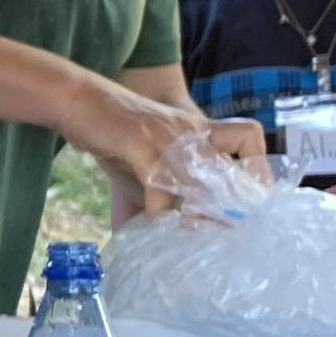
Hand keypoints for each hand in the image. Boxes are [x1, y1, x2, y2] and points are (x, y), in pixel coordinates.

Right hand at [73, 82, 265, 218]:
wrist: (77, 98)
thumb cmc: (112, 131)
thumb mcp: (148, 158)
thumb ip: (166, 187)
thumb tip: (174, 228)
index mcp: (197, 129)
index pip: (249, 136)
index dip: (258, 167)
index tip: (253, 200)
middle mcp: (190, 131)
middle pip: (230, 168)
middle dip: (232, 206)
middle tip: (228, 233)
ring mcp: (168, 137)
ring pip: (201, 181)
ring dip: (200, 215)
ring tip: (193, 238)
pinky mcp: (142, 144)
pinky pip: (160, 186)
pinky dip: (159, 212)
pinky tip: (153, 225)